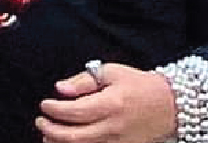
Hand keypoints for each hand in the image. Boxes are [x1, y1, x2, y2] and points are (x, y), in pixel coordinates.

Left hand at [37, 62, 176, 142]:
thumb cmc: (137, 85)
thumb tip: (59, 89)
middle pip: (74, 137)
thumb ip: (84, 80)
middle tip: (40, 122)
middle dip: (51, 131)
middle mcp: (112, 128)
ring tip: (48, 135)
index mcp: (111, 104)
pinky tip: (66, 142)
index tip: (44, 104)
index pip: (75, 111)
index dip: (55, 110)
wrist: (167, 106)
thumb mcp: (112, 73)